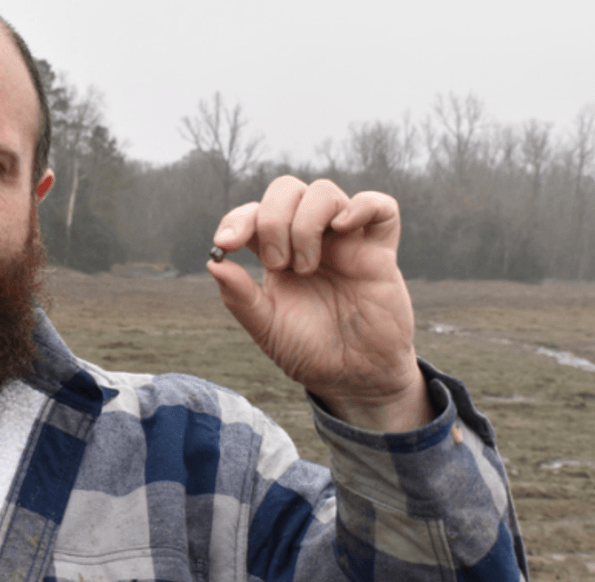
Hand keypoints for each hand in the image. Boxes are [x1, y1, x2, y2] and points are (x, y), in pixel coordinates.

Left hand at [206, 176, 429, 431]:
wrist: (354, 377)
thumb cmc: (310, 351)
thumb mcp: (267, 328)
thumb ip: (240, 297)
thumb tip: (214, 263)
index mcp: (277, 254)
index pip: (253, 214)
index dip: (236, 220)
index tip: (225, 244)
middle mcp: (310, 240)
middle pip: (286, 189)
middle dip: (272, 219)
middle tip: (277, 264)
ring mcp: (345, 242)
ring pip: (324, 191)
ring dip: (306, 223)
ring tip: (307, 268)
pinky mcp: (379, 252)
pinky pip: (380, 207)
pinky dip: (361, 206)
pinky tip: (344, 228)